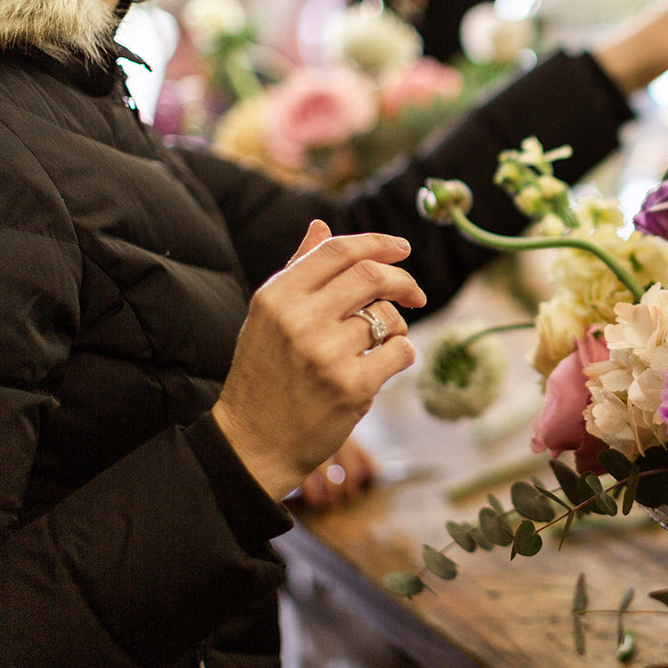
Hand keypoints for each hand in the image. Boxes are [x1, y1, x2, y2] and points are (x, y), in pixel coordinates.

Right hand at [213, 220, 426, 500]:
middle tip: (414, 294)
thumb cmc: (265, 374)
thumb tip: (320, 225)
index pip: (338, 250)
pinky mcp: (350, 386)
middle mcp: (298, 320)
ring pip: (389, 317)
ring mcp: (325, 354)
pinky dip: (402, 354)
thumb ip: (298, 269)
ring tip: (380, 344)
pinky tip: (383, 365)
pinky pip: (401, 352)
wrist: (252, 442)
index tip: (401, 249)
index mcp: (277, 296)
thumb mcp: (269, 317)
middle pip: (372, 276)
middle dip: (403, 280)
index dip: (378, 243)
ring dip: (398, 326)